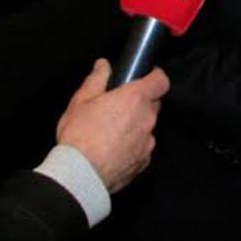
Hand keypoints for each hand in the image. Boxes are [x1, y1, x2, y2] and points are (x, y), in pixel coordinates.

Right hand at [55, 60, 167, 193]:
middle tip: (118, 106)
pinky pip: (142, 147)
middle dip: (140, 102)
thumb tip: (103, 66)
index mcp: (135, 99)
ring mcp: (147, 142)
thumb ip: (97, 79)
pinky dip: (132, 146)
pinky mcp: (143, 162)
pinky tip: (113, 149)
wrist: (80, 174)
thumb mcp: (81, 101)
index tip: (146, 77)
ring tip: (111, 132)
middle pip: (153, 104)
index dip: (155, 76)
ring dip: (135, 126)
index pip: (161, 81)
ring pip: (147, 127)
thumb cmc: (79, 136)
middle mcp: (147, 119)